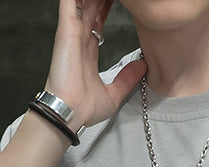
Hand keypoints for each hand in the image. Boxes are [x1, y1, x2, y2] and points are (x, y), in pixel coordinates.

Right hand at [44, 0, 145, 128]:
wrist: (70, 113)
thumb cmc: (84, 109)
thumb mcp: (114, 95)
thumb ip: (127, 79)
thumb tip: (142, 67)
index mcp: (87, 54)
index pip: (97, 23)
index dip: (106, 10)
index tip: (119, 4)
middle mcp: (78, 41)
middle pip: (91, 8)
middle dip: (103, 0)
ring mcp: (71, 34)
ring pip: (83, 2)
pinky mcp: (66, 30)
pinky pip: (71, 2)